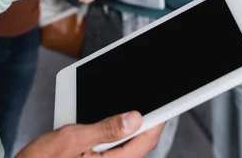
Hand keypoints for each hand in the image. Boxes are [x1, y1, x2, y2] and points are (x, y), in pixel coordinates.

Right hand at [15, 111, 164, 157]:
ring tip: (129, 104)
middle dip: (146, 120)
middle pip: (139, 141)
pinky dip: (113, 130)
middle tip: (149, 95)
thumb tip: (135, 118)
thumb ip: (106, 129)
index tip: (168, 100)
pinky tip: (106, 118)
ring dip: (129, 125)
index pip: (146, 139)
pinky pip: (113, 146)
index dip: (159, 119)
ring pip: (126, 143)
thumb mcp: (72, 139)